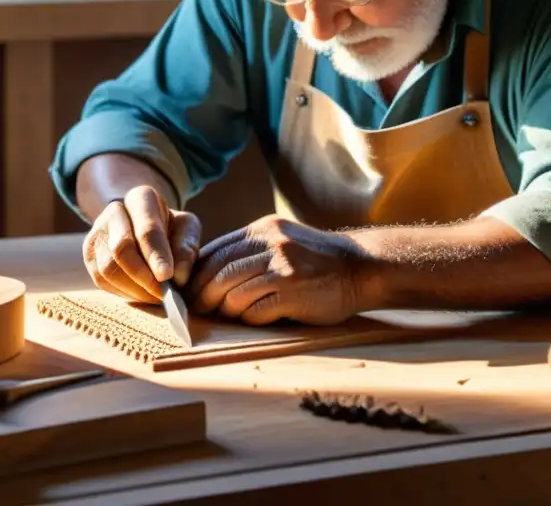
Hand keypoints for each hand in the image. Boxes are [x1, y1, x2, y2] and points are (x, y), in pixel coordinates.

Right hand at [82, 185, 201, 303]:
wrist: (143, 228)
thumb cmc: (170, 228)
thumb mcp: (187, 229)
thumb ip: (186, 247)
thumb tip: (177, 275)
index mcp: (141, 198)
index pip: (147, 228)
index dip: (156, 255)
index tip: (167, 276)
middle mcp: (114, 211)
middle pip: (121, 247)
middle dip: (143, 276)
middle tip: (163, 294)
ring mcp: (97, 233)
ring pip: (108, 267)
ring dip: (134, 289)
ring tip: (155, 297)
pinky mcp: (89, 256)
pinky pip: (101, 280)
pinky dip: (123, 293)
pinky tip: (141, 294)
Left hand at [186, 215, 368, 325]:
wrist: (361, 268)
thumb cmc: (318, 261)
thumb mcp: (283, 241)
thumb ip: (253, 251)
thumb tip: (211, 273)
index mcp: (263, 230)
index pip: (216, 250)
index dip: (198, 272)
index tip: (190, 289)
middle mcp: (271, 244)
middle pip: (219, 271)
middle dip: (203, 293)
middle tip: (197, 309)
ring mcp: (282, 267)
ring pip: (233, 292)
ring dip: (224, 309)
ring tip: (224, 316)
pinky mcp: (293, 291)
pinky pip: (256, 310)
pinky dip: (248, 318)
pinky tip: (253, 319)